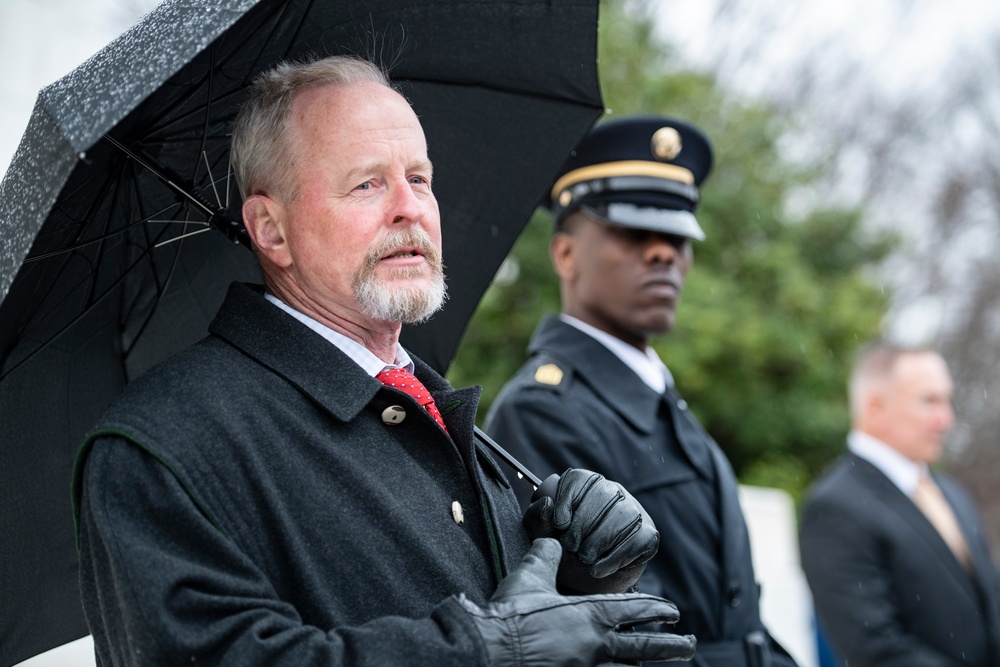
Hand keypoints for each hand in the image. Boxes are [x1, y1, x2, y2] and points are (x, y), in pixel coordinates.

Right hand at [458, 538, 695, 665]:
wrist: (493, 649)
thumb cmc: (512, 613)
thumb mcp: (531, 575)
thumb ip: (547, 555)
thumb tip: (553, 541)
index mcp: (592, 615)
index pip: (636, 608)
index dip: (657, 608)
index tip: (674, 611)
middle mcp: (598, 645)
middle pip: (646, 646)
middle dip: (672, 646)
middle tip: (691, 644)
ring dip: (643, 665)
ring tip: (655, 665)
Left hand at [523, 468, 657, 593]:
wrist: (585, 584)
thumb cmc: (563, 552)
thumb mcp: (544, 535)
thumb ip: (538, 518)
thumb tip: (547, 503)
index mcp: (587, 486)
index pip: (581, 479)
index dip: (569, 499)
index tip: (560, 524)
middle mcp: (614, 492)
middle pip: (604, 494)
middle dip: (584, 523)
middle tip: (571, 547)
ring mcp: (634, 511)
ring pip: (625, 514)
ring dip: (601, 540)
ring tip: (585, 559)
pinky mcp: (648, 535)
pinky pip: (639, 539)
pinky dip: (616, 557)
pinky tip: (599, 568)